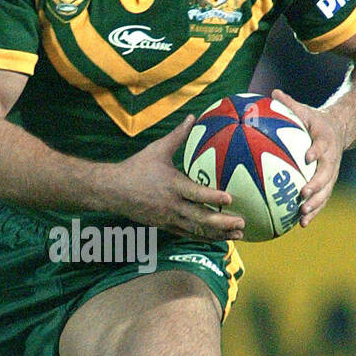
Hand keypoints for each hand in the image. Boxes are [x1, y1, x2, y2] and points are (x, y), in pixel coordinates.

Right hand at [110, 114, 244, 241]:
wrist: (113, 191)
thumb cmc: (136, 168)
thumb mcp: (157, 149)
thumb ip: (178, 135)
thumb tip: (193, 116)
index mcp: (172, 185)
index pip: (195, 193)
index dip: (212, 197)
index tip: (230, 198)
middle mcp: (172, 205)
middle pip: (199, 218)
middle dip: (222, 222)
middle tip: (242, 222)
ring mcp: (169, 218)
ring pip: (196, 230)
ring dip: (218, 234)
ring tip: (238, 235)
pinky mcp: (166, 226)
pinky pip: (189, 235)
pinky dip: (205, 238)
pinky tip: (220, 239)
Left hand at [271, 89, 344, 226]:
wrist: (339, 131)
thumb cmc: (314, 121)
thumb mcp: (304, 110)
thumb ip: (290, 104)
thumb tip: (273, 93)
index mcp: (325, 140)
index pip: (322, 146)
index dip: (316, 151)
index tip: (307, 157)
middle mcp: (330, 159)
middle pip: (326, 175)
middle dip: (316, 186)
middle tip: (303, 195)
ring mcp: (330, 174)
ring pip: (326, 192)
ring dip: (315, 205)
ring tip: (303, 217)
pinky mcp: (327, 184)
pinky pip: (321, 199)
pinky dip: (313, 211)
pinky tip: (300, 224)